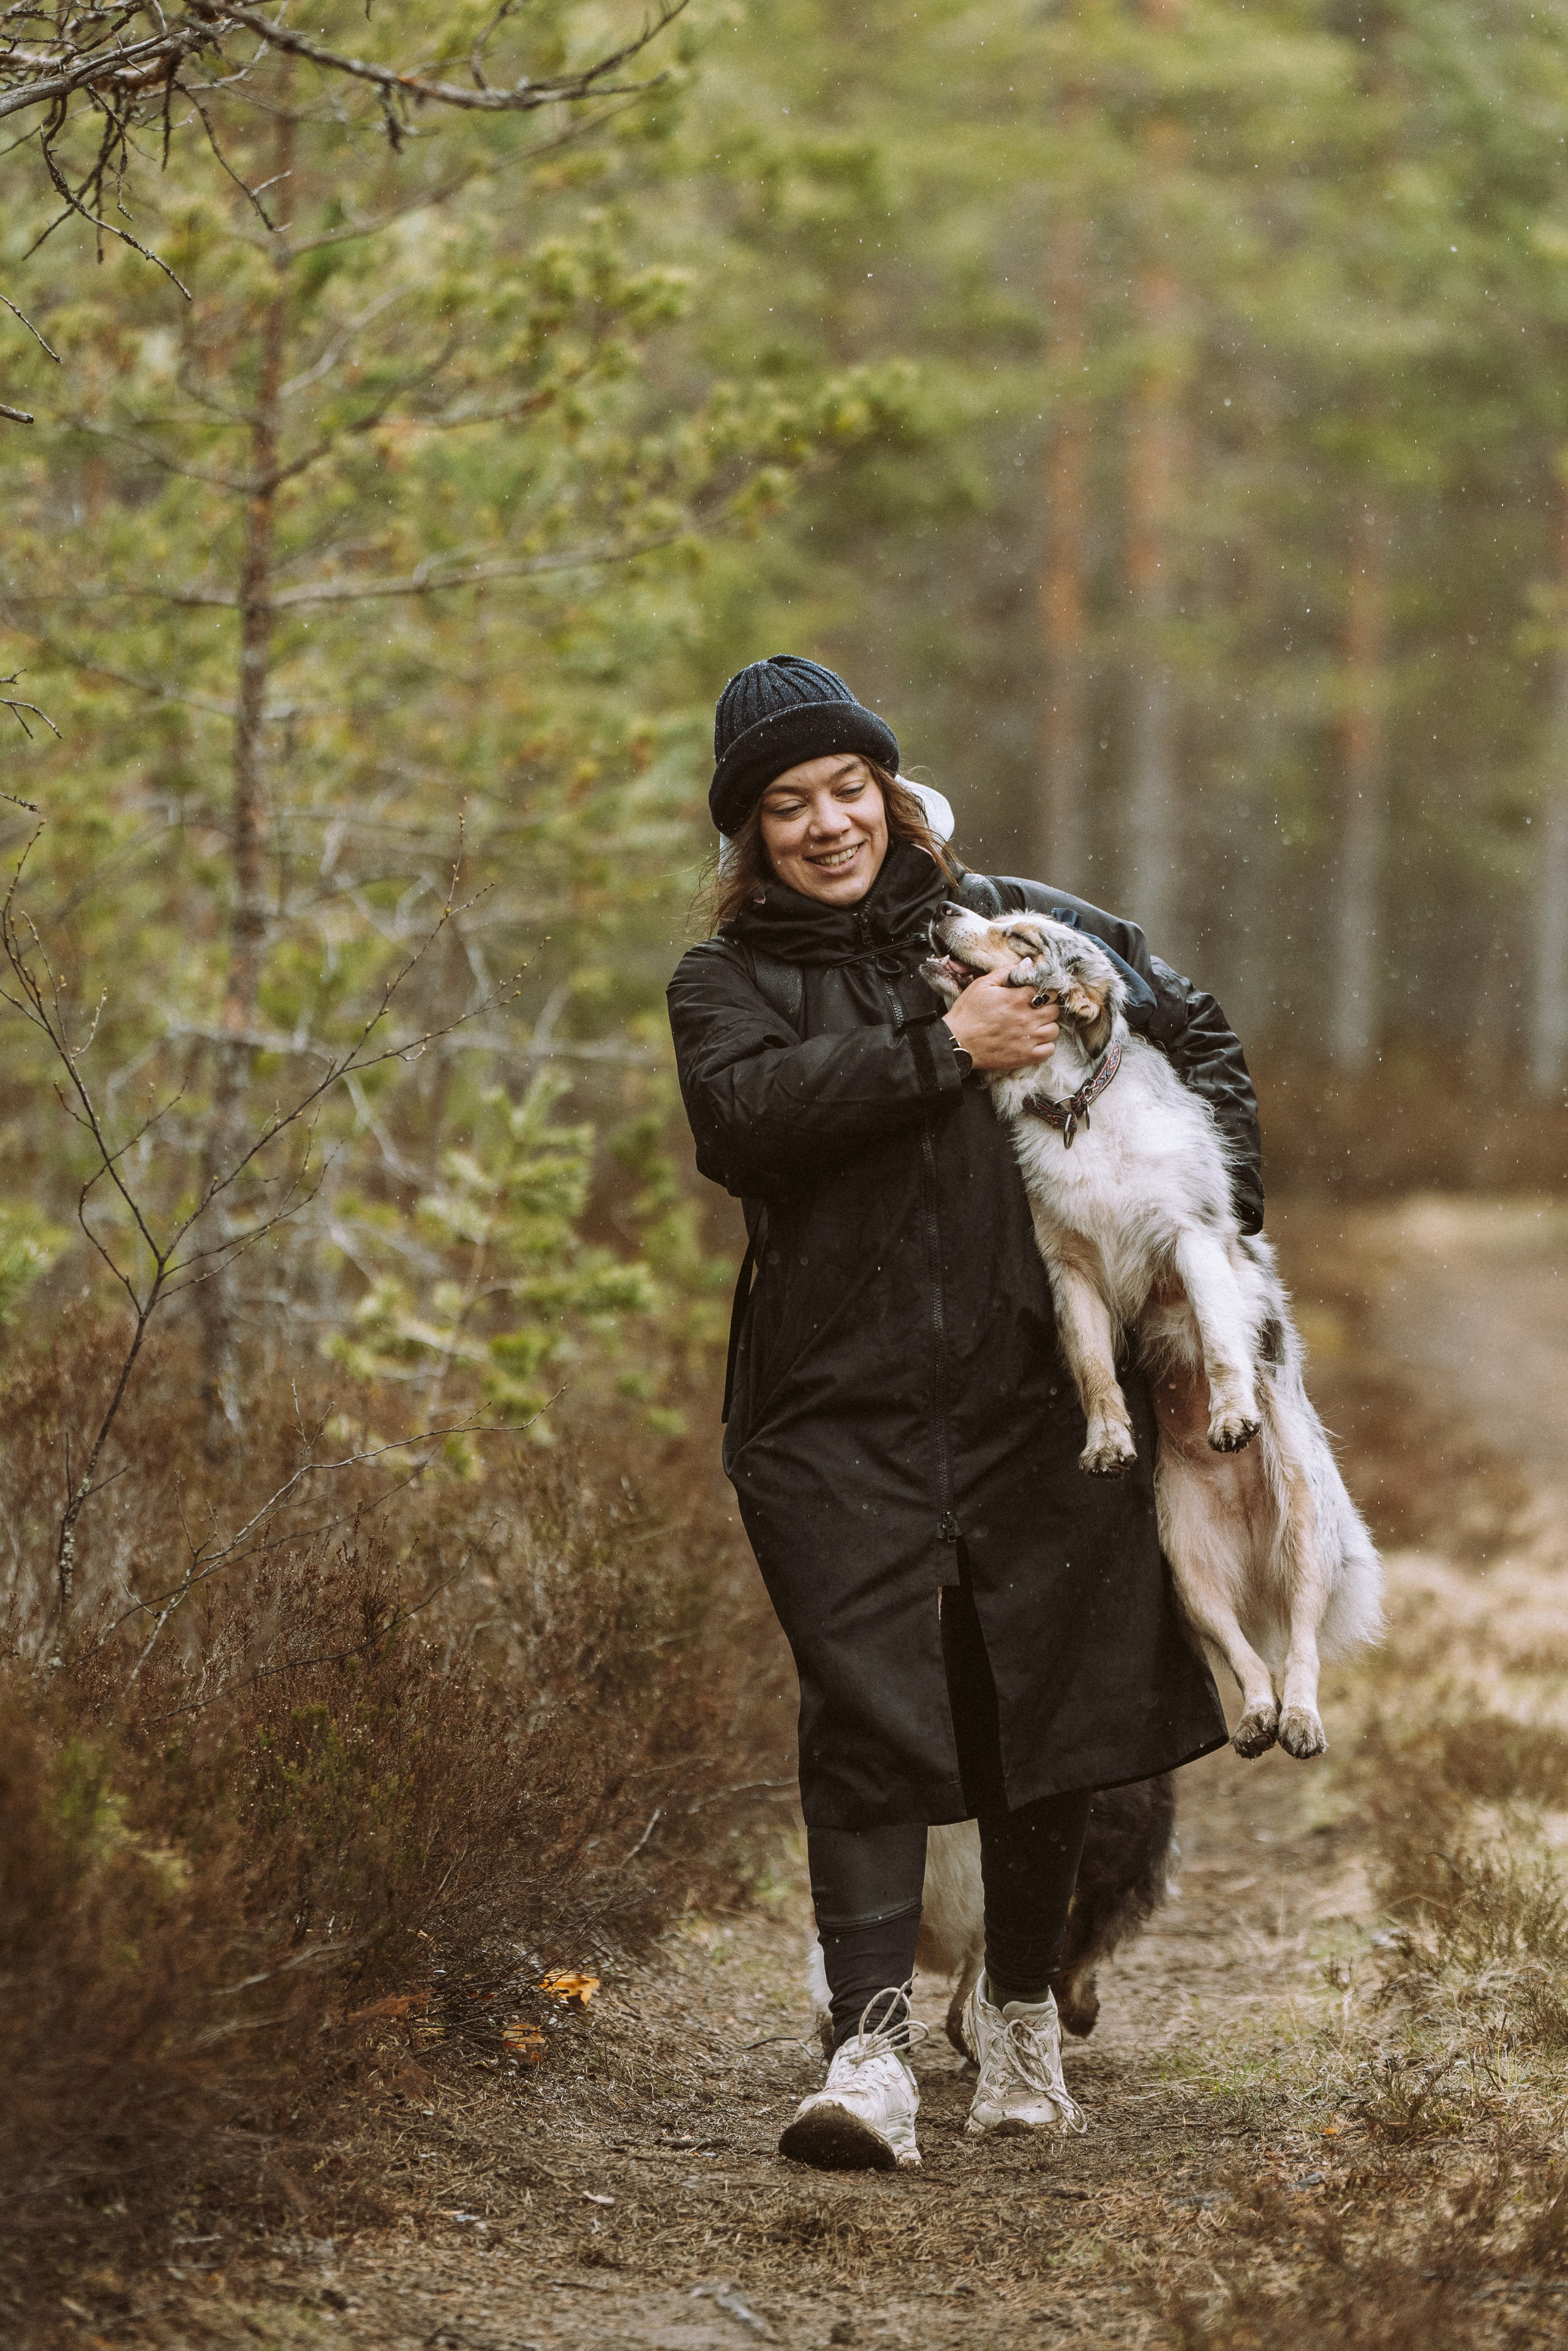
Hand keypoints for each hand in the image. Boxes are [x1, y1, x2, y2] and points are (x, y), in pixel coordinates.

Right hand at [943, 971, 1058, 1072]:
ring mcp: (1027, 1039)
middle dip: (1047, 1007)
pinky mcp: (1025, 1056)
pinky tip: (1035, 1040)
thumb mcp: (982, 985)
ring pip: (1054, 1029)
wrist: (957, 1042)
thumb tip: (1028, 964)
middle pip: (1054, 1010)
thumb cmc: (967, 1013)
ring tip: (1035, 1025)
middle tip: (1036, 1008)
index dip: (1043, 990)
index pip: (1047, 991)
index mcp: (1017, 999)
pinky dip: (1046, 1045)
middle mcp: (1026, 1019)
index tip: (1037, 994)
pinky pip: (1049, 1050)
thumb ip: (1006, 973)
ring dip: (1047, 1025)